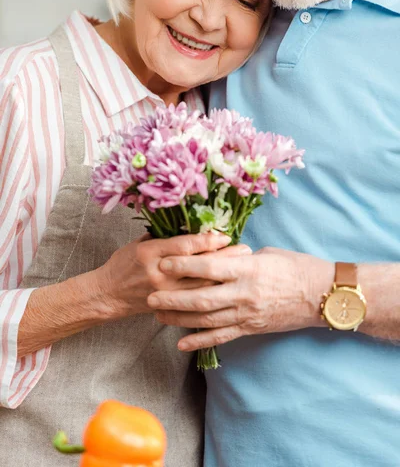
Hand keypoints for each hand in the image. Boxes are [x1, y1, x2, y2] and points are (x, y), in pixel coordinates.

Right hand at [92, 233, 250, 319]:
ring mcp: (164, 293)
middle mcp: (159, 274)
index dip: (207, 241)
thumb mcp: (140, 243)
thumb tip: (192, 227)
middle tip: (245, 250)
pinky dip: (212, 294)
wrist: (107, 294)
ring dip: (224, 277)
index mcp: (150, 253)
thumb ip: (164, 238)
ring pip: (201, 287)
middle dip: (224, 259)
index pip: (184, 247)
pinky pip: (194, 302)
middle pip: (198, 268)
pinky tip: (226, 288)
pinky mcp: (168, 307)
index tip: (225, 236)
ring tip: (243, 268)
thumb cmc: (123, 263)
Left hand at [148, 247, 333, 351]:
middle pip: (202, 298)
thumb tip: (219, 255)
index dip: (184, 266)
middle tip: (150, 296)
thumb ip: (240, 257)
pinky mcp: (251, 328)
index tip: (163, 263)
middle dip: (173, 298)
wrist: (323, 295)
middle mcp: (244, 293)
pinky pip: (222, 337)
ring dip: (180, 320)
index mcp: (248, 269)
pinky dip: (201, 341)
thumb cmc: (297, 267)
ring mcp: (247, 314)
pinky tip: (182, 343)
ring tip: (158, 316)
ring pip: (207, 320)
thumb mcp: (268, 253)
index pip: (209, 267)